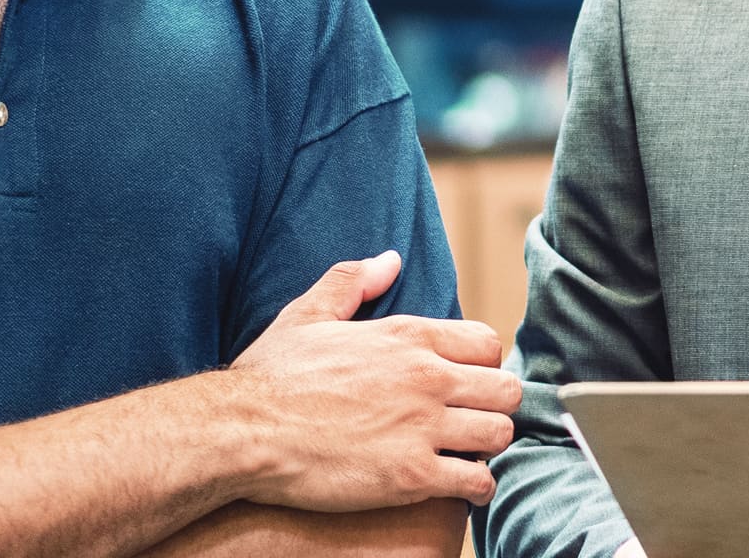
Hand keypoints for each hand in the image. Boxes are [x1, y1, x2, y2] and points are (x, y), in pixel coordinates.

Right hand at [220, 250, 524, 511]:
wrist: (242, 433)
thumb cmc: (271, 377)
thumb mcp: (307, 315)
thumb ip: (352, 282)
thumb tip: (390, 260)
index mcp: (409, 337)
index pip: (488, 344)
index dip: (481, 366)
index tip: (464, 384)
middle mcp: (427, 378)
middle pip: (506, 389)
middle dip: (493, 407)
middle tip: (470, 422)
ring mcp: (422, 428)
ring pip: (500, 434)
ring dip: (487, 447)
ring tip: (465, 454)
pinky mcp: (411, 476)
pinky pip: (476, 481)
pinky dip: (474, 487)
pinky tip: (456, 486)